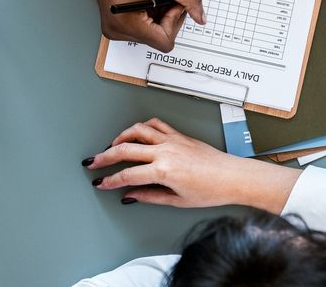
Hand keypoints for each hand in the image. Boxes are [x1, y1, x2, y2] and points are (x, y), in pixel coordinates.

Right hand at [81, 118, 300, 210]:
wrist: (232, 177)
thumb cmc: (211, 190)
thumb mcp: (177, 200)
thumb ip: (150, 196)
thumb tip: (131, 195)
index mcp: (163, 171)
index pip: (127, 175)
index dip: (110, 180)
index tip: (100, 183)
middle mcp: (165, 152)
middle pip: (125, 149)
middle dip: (105, 157)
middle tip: (93, 162)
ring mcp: (172, 140)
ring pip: (138, 131)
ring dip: (121, 137)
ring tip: (111, 146)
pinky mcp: (179, 135)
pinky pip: (156, 125)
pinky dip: (142, 127)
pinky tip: (136, 134)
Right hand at [87, 0, 205, 51]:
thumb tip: (201, 17)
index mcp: (126, 25)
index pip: (165, 42)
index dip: (173, 21)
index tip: (170, 1)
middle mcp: (118, 32)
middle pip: (159, 39)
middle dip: (168, 17)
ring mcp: (116, 29)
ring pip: (153, 34)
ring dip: (160, 16)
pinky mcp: (117, 23)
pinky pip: (144, 28)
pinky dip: (151, 14)